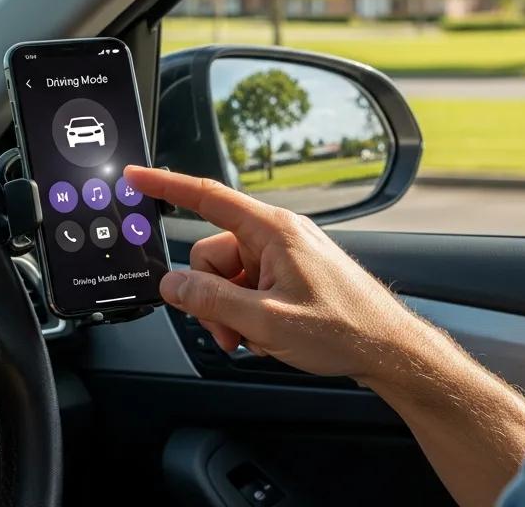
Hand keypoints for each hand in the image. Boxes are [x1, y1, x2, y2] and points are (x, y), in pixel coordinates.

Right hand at [124, 166, 426, 382]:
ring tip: (255, 338)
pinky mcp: (290, 271)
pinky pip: (248, 284)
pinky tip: (266, 333)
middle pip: (211, 254)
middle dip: (211, 298)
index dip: (167, 186)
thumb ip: (212, 302)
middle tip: (232, 333)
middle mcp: (277, 234)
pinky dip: (247, 312)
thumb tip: (172, 285)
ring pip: (228, 276)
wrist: (387, 347)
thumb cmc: (343, 329)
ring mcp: (284, 252)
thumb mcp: (266, 322)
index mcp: (272, 230)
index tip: (137, 176)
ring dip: (230, 311)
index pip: (208, 198)